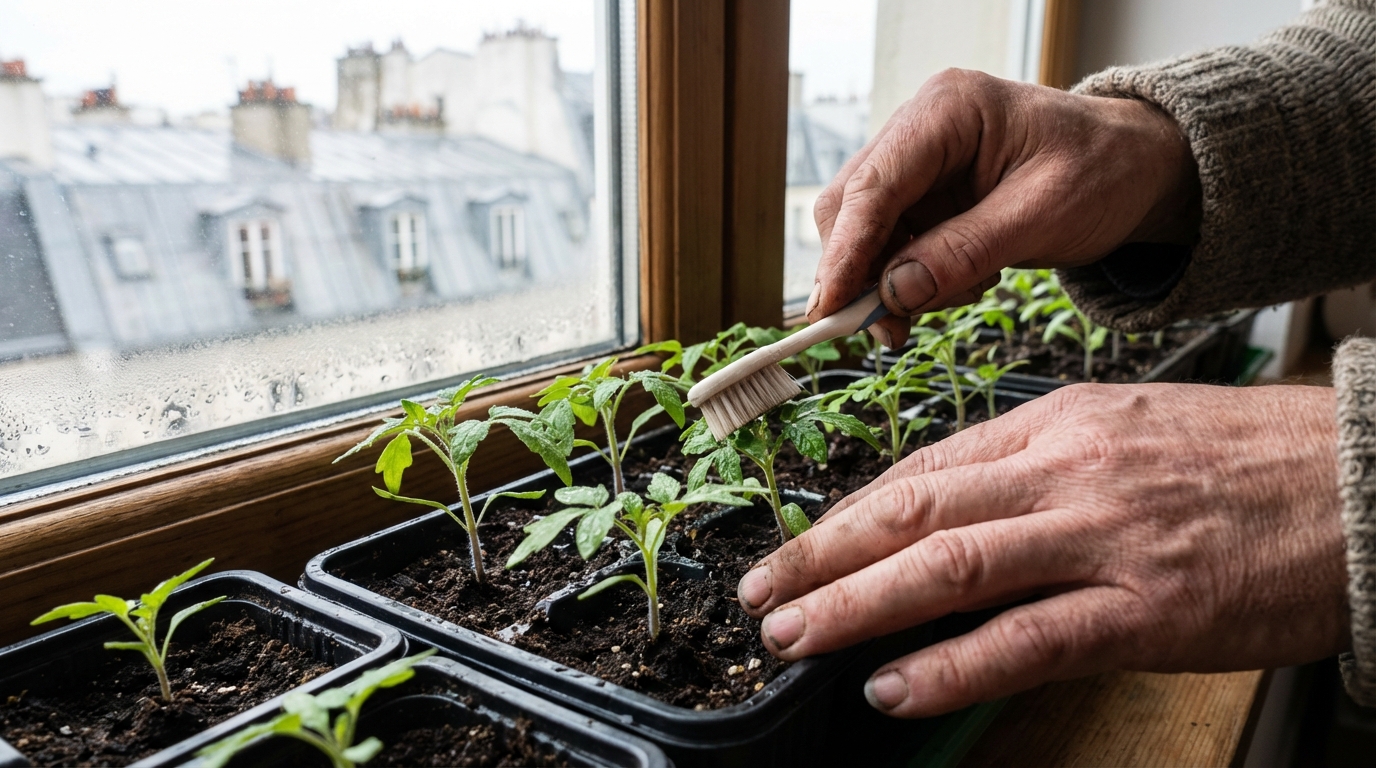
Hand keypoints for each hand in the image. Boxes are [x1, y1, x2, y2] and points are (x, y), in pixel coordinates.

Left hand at [736, 383, 1347, 716]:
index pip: (924, 467)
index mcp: (1057, 423)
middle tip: (757, 590)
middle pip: (914, 510)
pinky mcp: (1149, 608)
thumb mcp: (1127, 431)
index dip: (849, 513)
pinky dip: (951, 665)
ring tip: (793, 634)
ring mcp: (1106, 538)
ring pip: (950, 566)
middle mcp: (1067, 471)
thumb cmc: (1247, 462)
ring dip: (856, 604)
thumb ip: (1037, 464)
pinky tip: (892, 684)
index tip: (800, 544)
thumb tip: (954, 508)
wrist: (1364, 481)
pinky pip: (1028, 639)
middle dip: (822, 553)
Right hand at [808, 70, 1200, 347]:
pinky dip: (912, 279)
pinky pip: (893, 245)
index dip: (846, 251)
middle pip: (852, 207)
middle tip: (886, 332)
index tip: (830, 308)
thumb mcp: (1044, 215)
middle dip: (862, 274)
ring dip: (890, 283)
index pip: (872, 185)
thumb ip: (965, 251)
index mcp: (948, 109)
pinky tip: (961, 283)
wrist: (1137, 168)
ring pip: (865, 232)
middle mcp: (919, 128)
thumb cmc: (1104, 171)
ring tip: (959, 294)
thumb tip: (894, 293)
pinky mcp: (924, 195)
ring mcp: (918, 162)